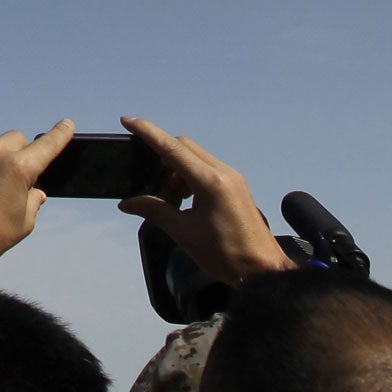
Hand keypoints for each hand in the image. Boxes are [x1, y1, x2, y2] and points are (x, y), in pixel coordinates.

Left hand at [0, 120, 73, 263]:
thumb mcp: (25, 221)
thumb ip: (34, 200)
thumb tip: (37, 191)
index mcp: (19, 168)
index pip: (47, 145)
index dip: (60, 134)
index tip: (67, 124)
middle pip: (19, 139)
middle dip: (24, 152)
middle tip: (21, 176)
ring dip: (2, 155)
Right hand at [118, 116, 292, 282]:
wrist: (263, 271)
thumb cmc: (227, 255)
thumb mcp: (183, 233)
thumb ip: (154, 211)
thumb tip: (128, 202)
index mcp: (211, 182)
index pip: (172, 148)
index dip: (148, 132)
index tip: (128, 121)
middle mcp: (223, 173)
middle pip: (183, 147)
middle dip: (161, 160)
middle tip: (150, 187)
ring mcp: (232, 178)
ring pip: (194, 158)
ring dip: (174, 172)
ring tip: (168, 202)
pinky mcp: (235, 186)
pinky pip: (205, 169)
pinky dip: (187, 179)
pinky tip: (183, 203)